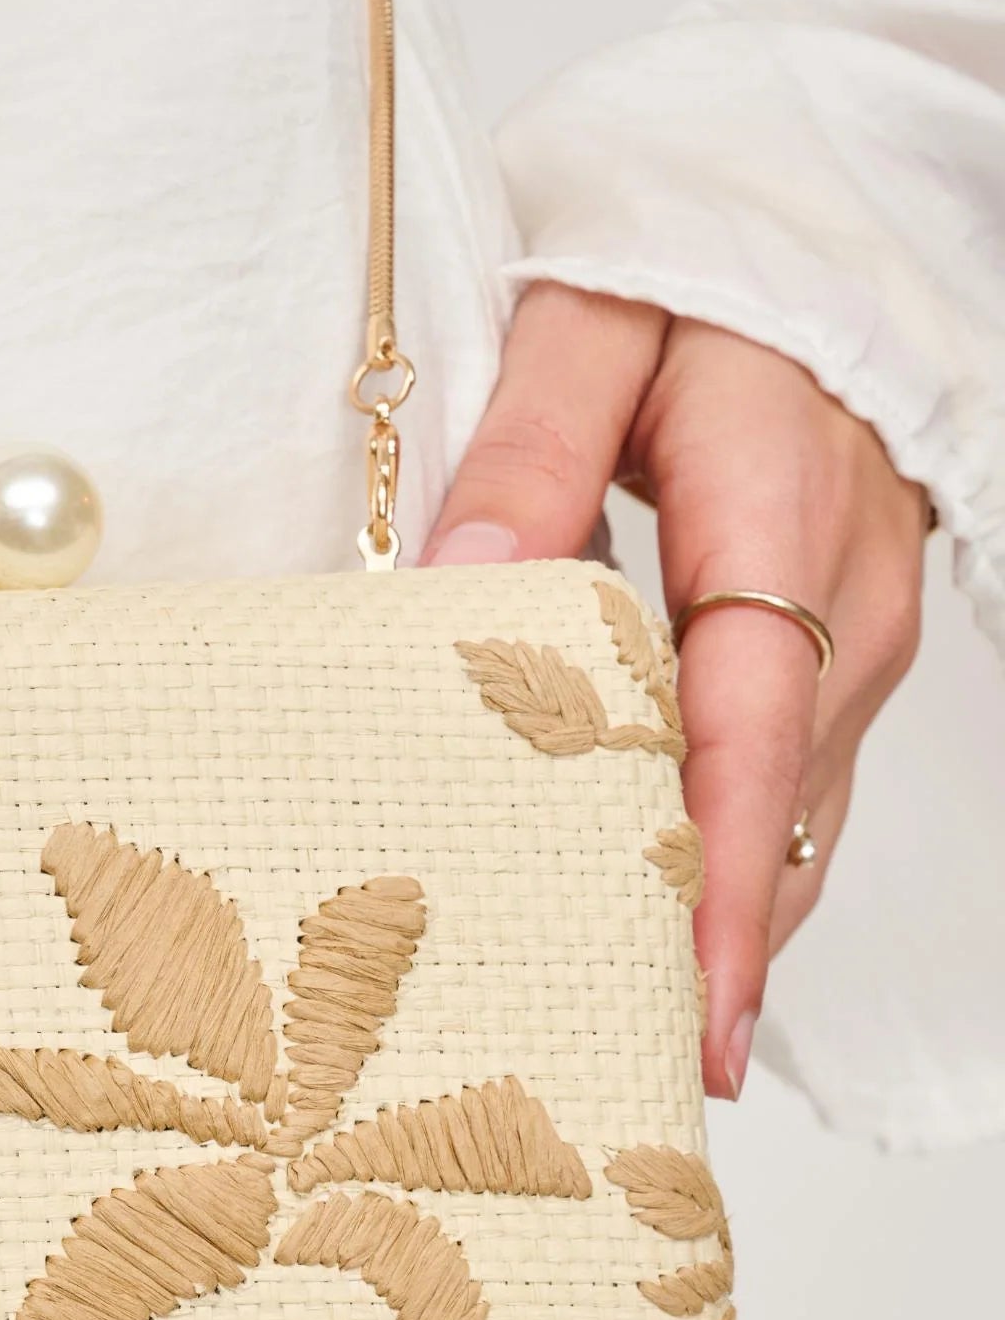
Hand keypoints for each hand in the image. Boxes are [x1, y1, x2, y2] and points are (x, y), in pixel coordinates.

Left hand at [424, 282, 927, 1098]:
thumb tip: (464, 579)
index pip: (751, 721)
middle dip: (723, 941)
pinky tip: (686, 931)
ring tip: (659, 1039)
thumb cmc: (686, 285)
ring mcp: (856, 630)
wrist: (798, 250)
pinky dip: (746, 862)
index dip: (723, 872)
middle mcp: (845, 596)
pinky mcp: (840, 645)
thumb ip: (528, 450)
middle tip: (647, 1070)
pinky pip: (795, 778)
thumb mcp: (590, 329)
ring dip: (738, 921)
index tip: (697, 998)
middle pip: (780, 799)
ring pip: (798, 807)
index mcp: (778, 514)